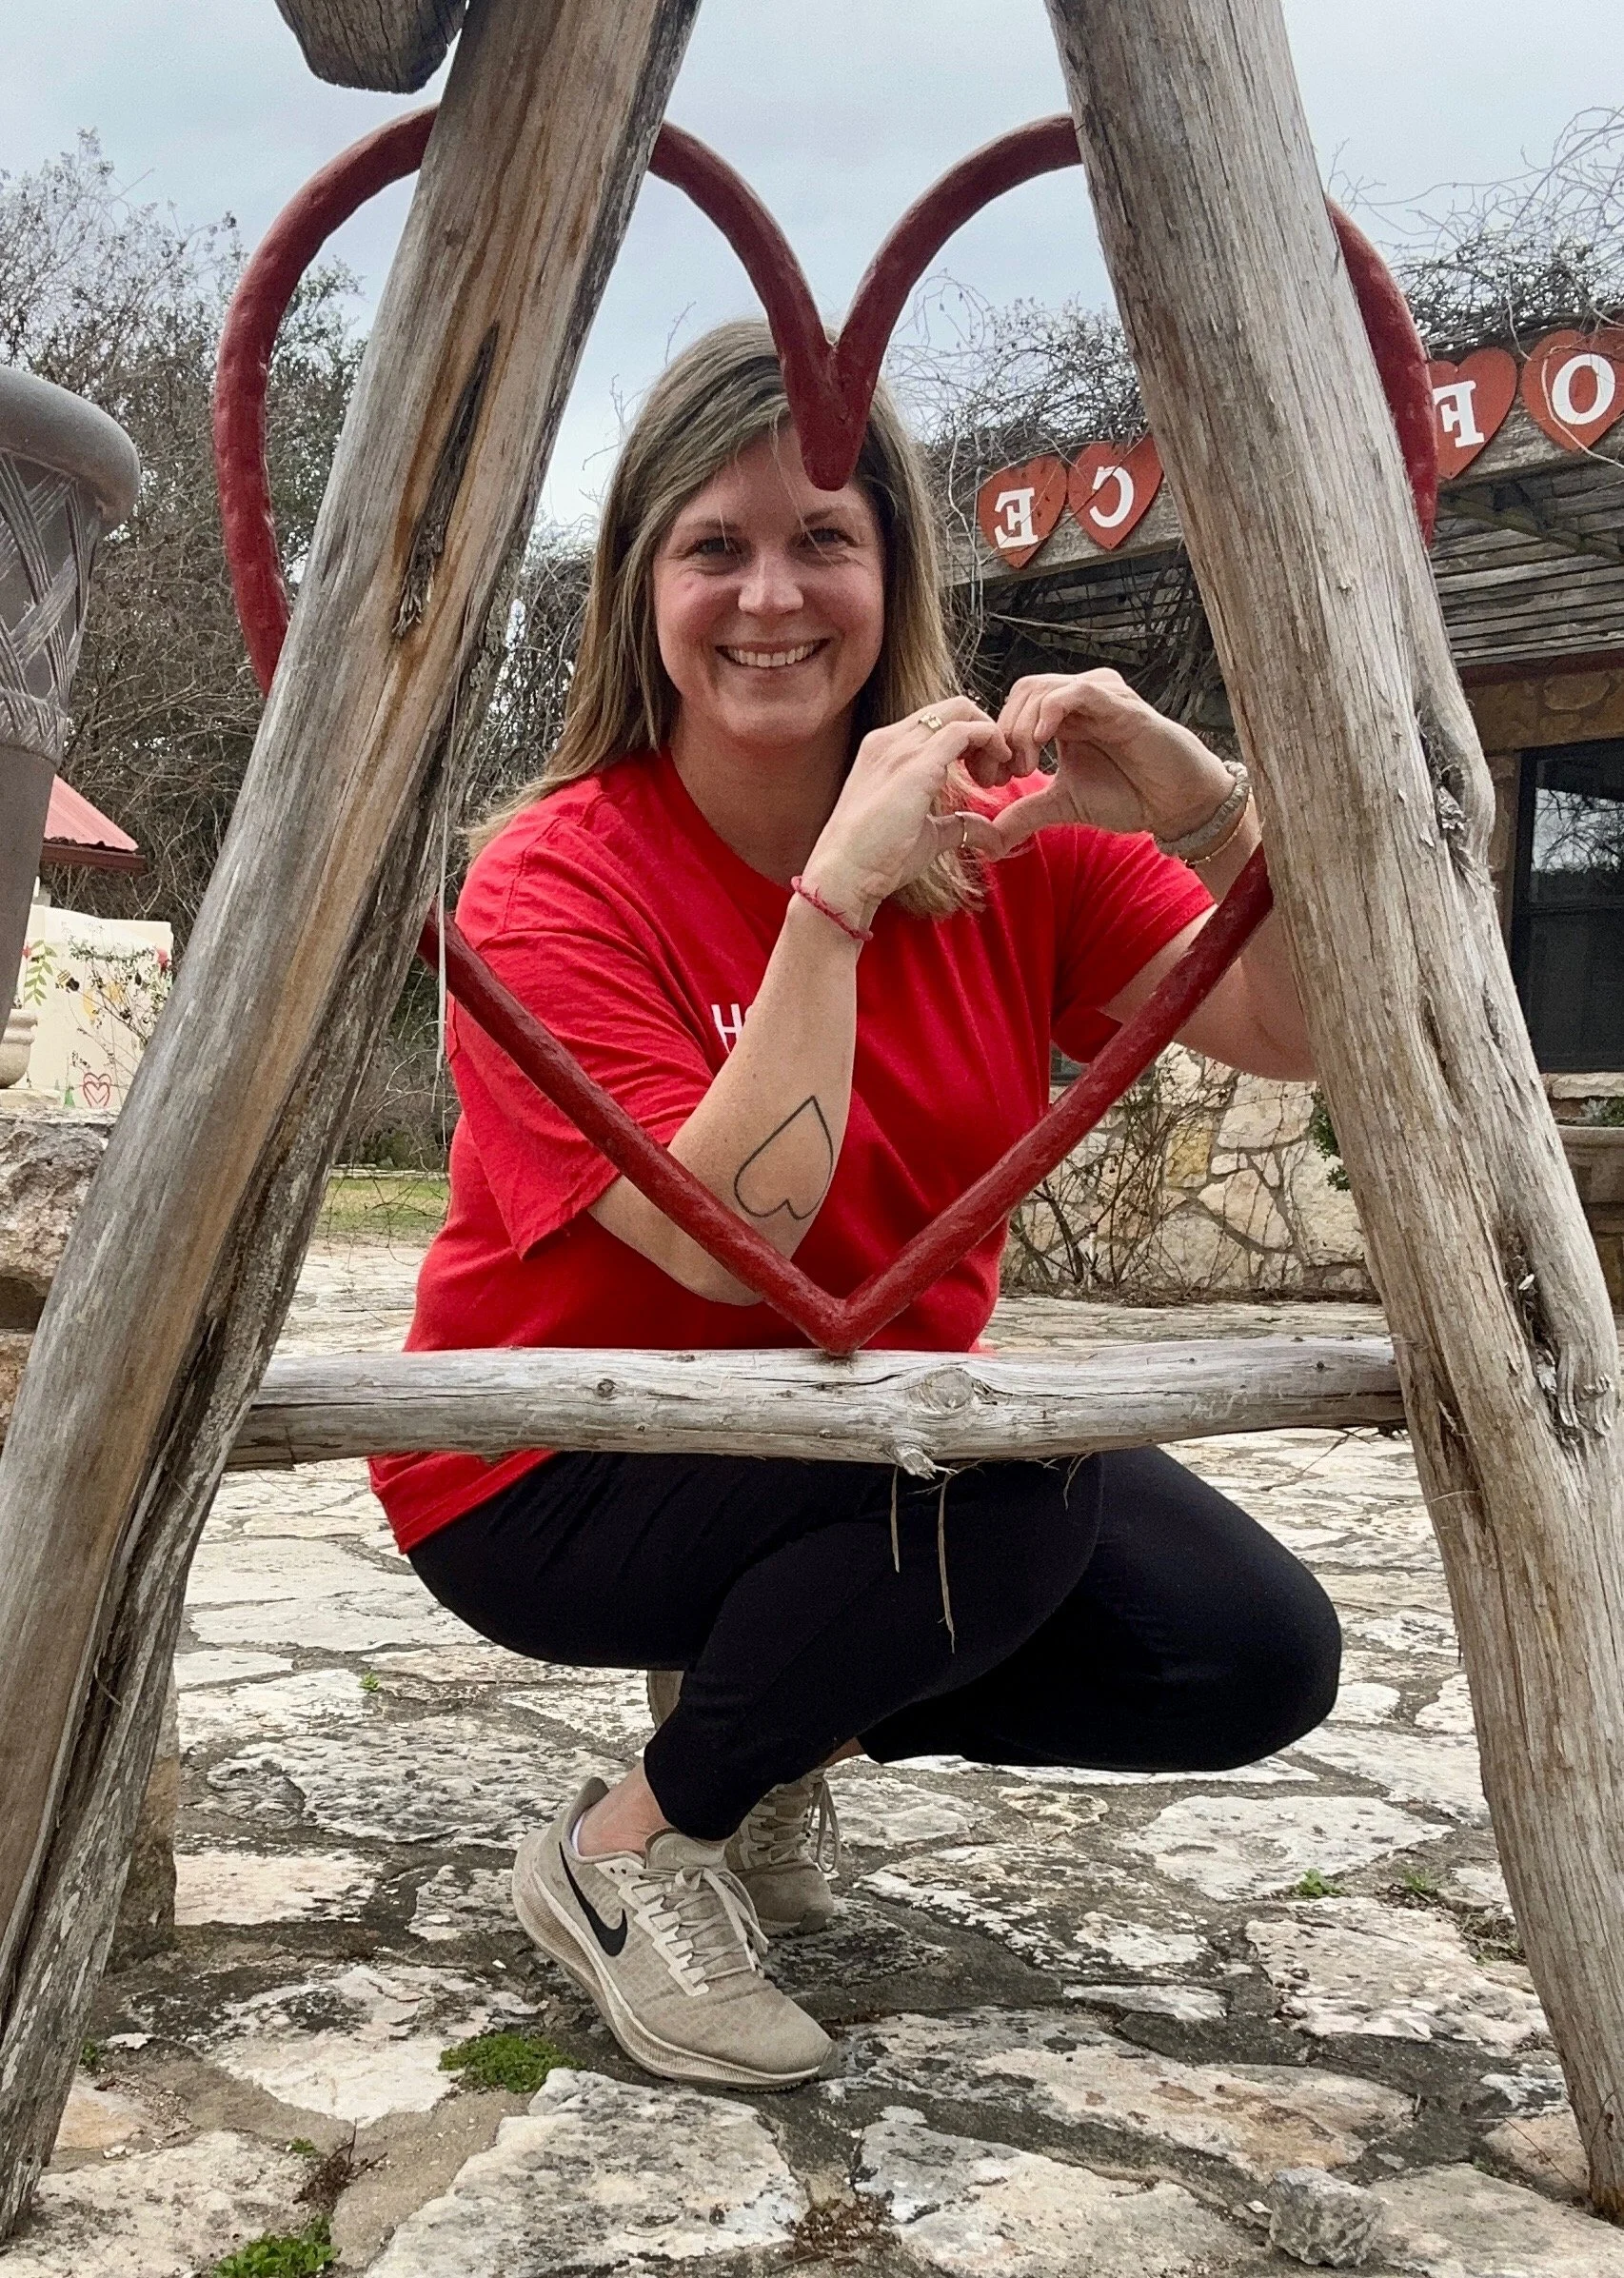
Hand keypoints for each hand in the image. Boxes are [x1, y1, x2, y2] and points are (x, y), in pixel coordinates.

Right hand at [801, 696, 1016, 917]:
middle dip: (985, 731)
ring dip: (990, 738)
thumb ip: (957, 824)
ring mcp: (900, 747)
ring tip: (997, 777)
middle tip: (998, 772)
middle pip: (953, 707)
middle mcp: (890, 739)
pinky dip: (989, 742)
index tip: (985, 776)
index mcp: (885, 750)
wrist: (845, 874)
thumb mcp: (927, 834)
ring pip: (961, 711)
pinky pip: (964, 730)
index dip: (971, 741)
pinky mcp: (916, 764)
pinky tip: (993, 776)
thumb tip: (991, 836)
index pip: (938, 721)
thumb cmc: (875, 859)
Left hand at [976, 670, 1237, 860]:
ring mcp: (1099, 697)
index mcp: (1063, 717)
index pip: (1013, 710)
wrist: (1175, 803)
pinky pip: (1076, 692)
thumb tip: (987, 838)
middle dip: (1003, 735)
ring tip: (1025, 768)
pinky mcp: (1119, 703)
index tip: (988, 780)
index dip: (993, 741)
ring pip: (1041, 690)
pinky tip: (1042, 743)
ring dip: (1022, 728)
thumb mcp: (1064, 805)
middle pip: (1021, 695)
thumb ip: (1026, 813)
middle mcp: (1078, 700)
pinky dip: (1051, 712)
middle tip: (1001, 776)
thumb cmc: (1128, 795)